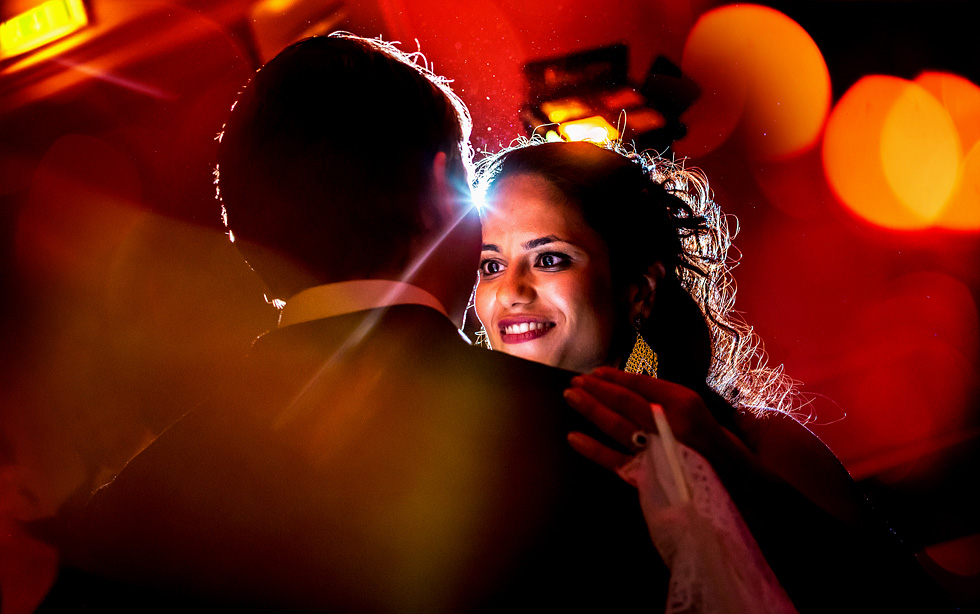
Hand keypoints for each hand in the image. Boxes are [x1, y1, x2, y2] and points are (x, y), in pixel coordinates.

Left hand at [563, 367, 741, 474]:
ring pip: (617, 424)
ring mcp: (658, 448)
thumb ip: (668, 403)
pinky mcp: (650, 473)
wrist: (739, 486)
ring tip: (570, 396)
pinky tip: (573, 438)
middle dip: (597, 389)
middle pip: (624, 401)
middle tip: (575, 381)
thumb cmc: (717, 447)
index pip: (640, 384)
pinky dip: (592, 449)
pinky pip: (615, 459)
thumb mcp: (700, 413)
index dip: (614, 376)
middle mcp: (669, 422)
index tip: (595, 372)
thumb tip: (632, 390)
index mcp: (684, 402)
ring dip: (590, 409)